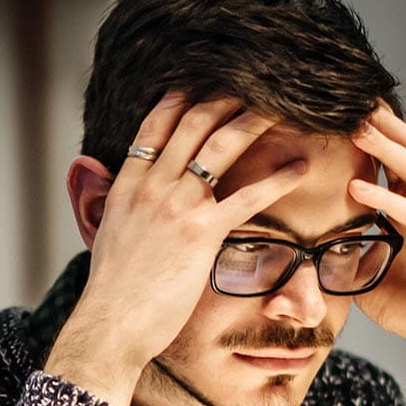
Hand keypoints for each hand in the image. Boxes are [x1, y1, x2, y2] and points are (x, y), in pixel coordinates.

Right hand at [46, 93, 311, 405]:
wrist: (109, 324)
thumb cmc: (111, 292)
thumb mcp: (105, 237)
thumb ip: (113, 204)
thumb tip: (105, 188)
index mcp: (127, 185)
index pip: (154, 126)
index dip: (181, 98)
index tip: (203, 81)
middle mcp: (151, 186)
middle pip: (192, 123)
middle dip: (225, 97)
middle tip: (254, 82)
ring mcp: (176, 207)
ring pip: (220, 147)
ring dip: (253, 121)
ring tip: (283, 106)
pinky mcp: (201, 233)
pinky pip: (247, 197)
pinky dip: (277, 179)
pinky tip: (300, 169)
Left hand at [347, 106, 405, 379]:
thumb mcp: (367, 273)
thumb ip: (345, 250)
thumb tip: (304, 242)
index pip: (395, 158)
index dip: (373, 132)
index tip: (339, 108)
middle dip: (381, 124)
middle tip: (349, 97)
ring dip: (386, 148)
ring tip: (356, 127)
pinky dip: (387, 200)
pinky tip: (359, 187)